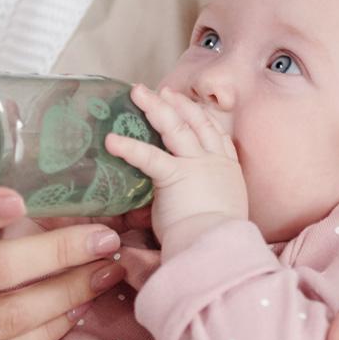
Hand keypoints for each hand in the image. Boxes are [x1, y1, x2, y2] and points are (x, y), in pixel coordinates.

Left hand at [103, 84, 247, 252]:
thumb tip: (174, 214)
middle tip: (163, 90)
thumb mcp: (215, 217)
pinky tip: (111, 140)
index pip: (216, 136)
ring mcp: (197, 165)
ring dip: (156, 107)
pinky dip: (129, 147)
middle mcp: (214, 163)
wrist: (217, 248)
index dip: (201, 118)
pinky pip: (149, 156)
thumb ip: (197, 207)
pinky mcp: (175, 176)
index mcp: (227, 173)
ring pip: (176, 127)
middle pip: (197, 122)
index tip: (189, 107)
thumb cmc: (215, 241)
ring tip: (137, 93)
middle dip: (178, 104)